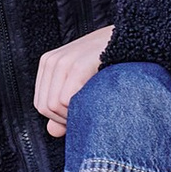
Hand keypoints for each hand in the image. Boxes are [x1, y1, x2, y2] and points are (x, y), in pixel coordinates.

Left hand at [33, 23, 114, 138]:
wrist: (129, 40)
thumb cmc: (107, 64)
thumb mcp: (81, 83)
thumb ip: (65, 106)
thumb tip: (51, 131)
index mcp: (48, 64)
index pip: (41, 104)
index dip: (59, 118)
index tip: (80, 116)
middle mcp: (51, 61)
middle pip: (45, 107)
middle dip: (66, 119)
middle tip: (89, 114)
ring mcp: (62, 61)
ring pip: (54, 105)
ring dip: (74, 115)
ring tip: (93, 108)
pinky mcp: (77, 66)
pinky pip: (66, 99)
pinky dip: (79, 108)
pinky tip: (96, 103)